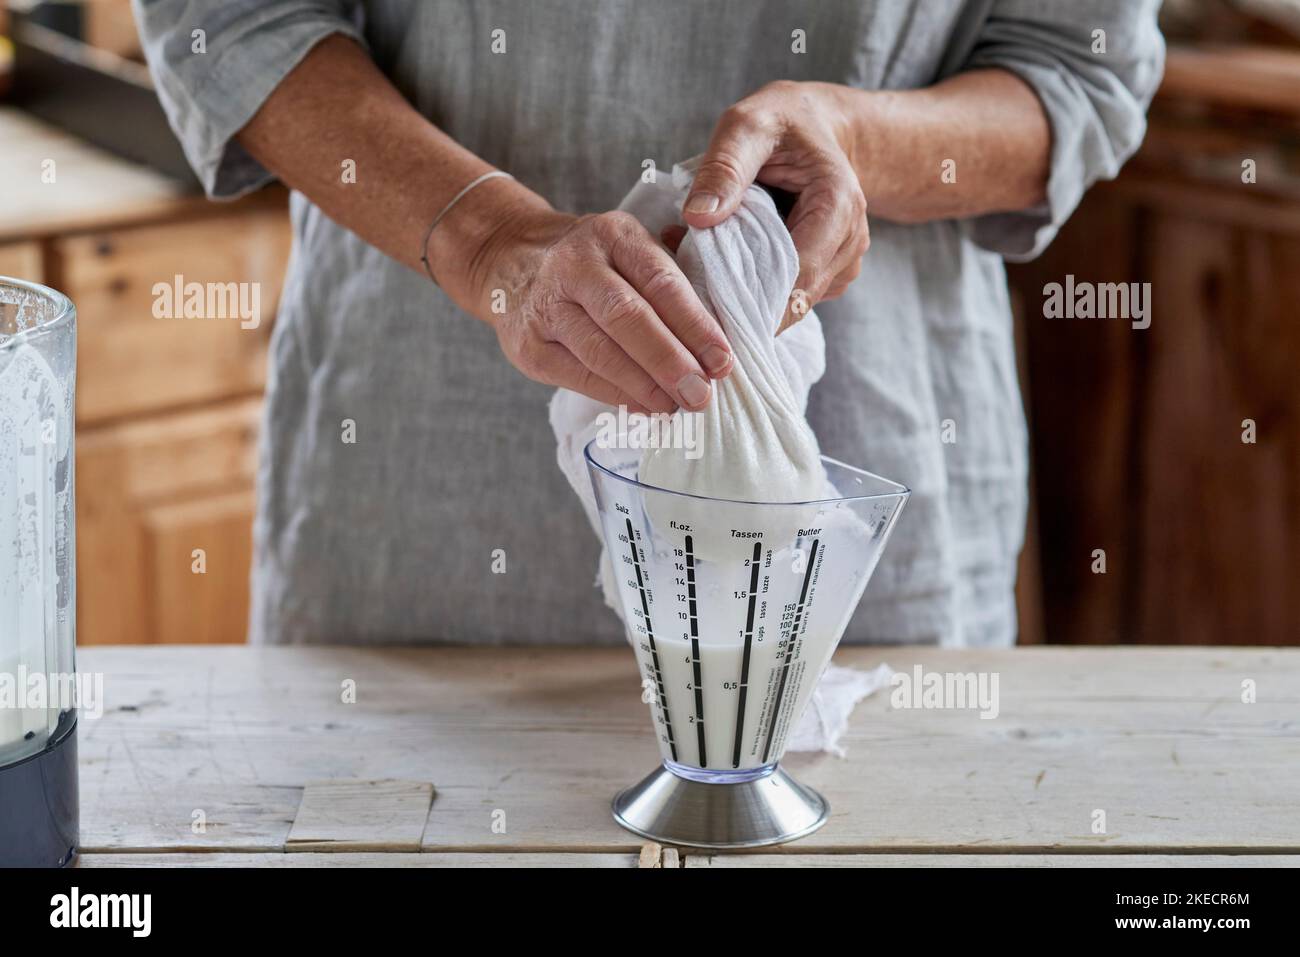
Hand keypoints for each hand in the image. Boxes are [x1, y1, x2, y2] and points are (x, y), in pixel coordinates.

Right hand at [458, 206, 732, 412]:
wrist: (512, 261)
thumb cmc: (597, 265)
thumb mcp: (630, 250)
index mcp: (613, 235)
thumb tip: (715, 347)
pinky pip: (578, 376)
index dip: (695, 325)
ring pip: (600, 352)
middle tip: (701, 394)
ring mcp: (546, 305)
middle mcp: (575, 265)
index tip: (722, 361)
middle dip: (670, 360)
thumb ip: (672, 283)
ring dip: (644, 385)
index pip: (660, 281)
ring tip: (676, 406)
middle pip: (628, 317)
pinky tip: (643, 407)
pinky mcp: (528, 345)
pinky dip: (615, 396)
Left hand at [680, 80, 868, 331]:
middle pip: (793, 299)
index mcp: (837, 205)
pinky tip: (731, 262)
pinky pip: (790, 296)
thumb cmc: (782, 122)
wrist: (815, 127)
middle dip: (741, 300)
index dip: (752, 300)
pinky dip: (757, 288)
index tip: (703, 305)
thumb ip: (724, 167)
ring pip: (790, 304)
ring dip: (746, 294)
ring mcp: (844, 262)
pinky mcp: (829, 274)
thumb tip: (698, 218)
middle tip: (689, 282)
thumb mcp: (747, 125)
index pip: (797, 276)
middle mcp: (849, 241)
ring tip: (705, 261)